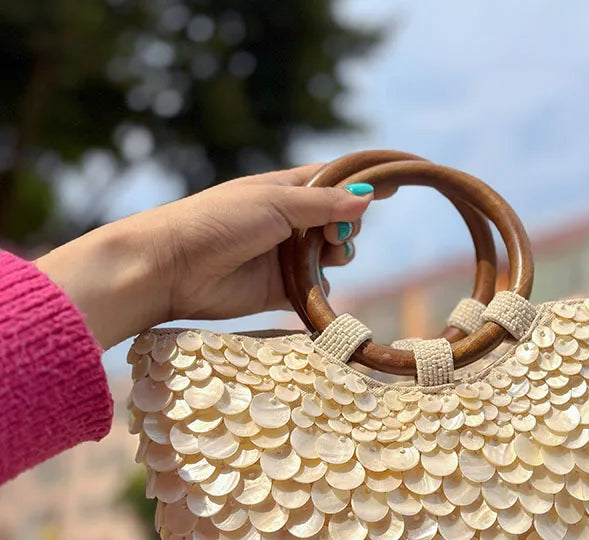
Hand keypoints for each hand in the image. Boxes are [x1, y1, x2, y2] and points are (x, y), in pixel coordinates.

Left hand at [35, 164, 373, 348]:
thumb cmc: (218, 221)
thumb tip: (367, 197)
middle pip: (340, 221)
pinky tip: (317, 285)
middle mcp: (290, 221)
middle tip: (334, 233)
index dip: (363, 184)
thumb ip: (323, 204)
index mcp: (286, 190)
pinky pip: (317, 289)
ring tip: (327, 255)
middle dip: (347, 225)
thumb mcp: (275, 203)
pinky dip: (323, 288)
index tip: (395, 187)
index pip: (334, 182)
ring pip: (333, 255)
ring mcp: (287, 256)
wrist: (175, 268)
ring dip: (339, 254)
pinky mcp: (281, 290)